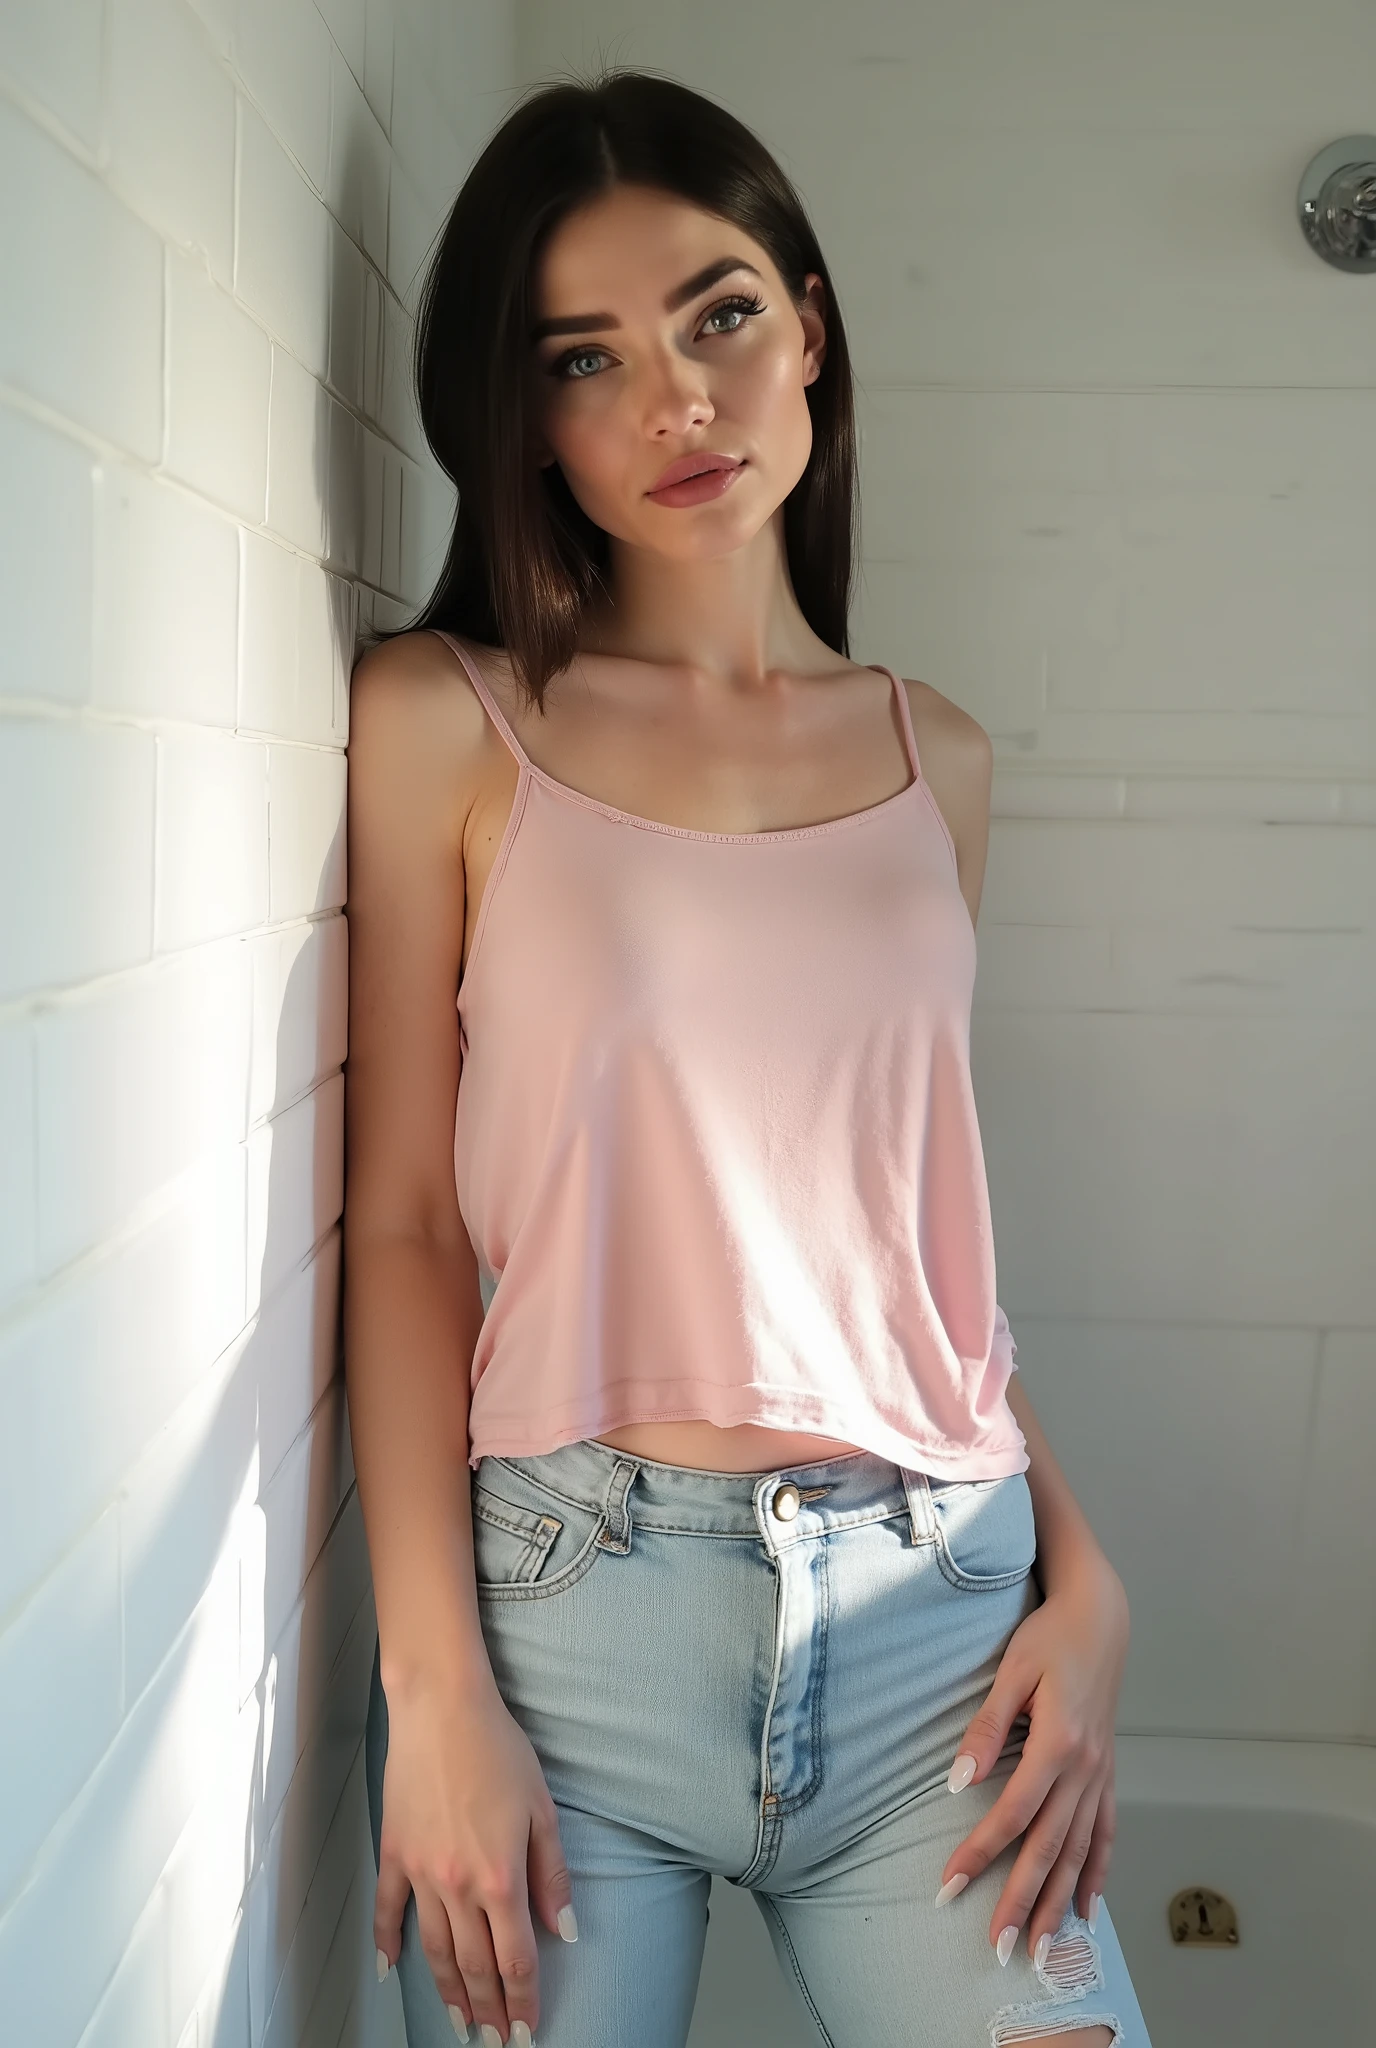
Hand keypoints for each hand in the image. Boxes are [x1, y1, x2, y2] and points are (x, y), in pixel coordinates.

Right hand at [374, 1666, 576, 2042]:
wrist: (441, 1708)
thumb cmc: (497, 1749)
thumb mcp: (542, 1808)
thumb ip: (551, 1874)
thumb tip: (564, 1929)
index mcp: (500, 1876)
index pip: (515, 1957)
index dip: (523, 1998)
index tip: (527, 2029)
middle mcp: (458, 1885)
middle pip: (474, 1964)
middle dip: (489, 2008)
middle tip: (494, 2040)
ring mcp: (420, 1872)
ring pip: (434, 1949)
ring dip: (448, 1991)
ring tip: (460, 2022)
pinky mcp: (394, 1853)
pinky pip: (387, 1909)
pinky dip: (387, 1942)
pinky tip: (391, 1969)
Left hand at [937, 1554, 1128, 1965]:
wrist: (1101, 1618)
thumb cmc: (1050, 1639)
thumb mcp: (1011, 1672)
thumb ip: (986, 1728)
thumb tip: (959, 1779)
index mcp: (1058, 1744)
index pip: (1012, 1814)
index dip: (980, 1854)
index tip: (949, 1886)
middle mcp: (1085, 1769)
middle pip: (1049, 1848)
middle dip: (1021, 1901)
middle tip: (999, 1948)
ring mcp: (1101, 1774)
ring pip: (1080, 1853)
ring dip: (1058, 1903)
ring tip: (1040, 1949)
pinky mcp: (1107, 1772)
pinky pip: (1105, 1833)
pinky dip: (1097, 1873)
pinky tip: (1087, 1908)